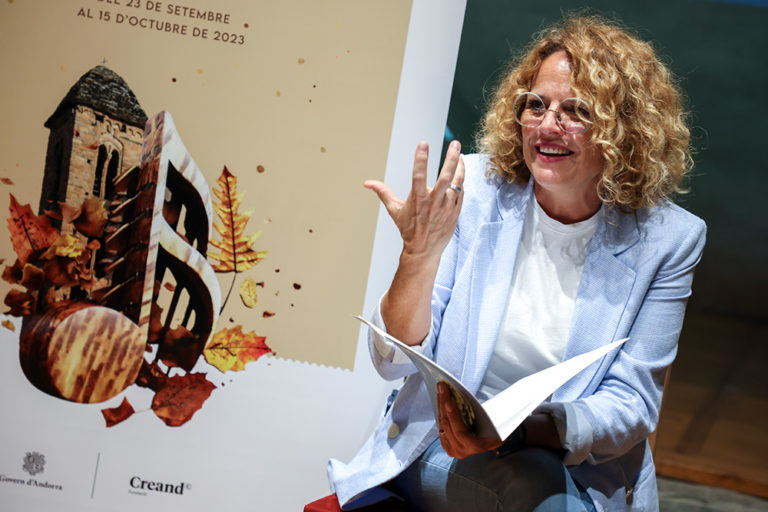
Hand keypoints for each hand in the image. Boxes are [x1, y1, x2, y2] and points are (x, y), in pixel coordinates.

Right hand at [364, 140, 464, 260]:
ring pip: (457, 183)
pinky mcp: (455, 212)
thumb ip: (383, 192)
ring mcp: (446, 207)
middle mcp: (433, 202)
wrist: (423, 251)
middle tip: (455, 144)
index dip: (420, 159)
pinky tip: (460, 171)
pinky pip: (461, 193)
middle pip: (444, 177)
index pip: (418, 175)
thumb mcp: (394, 210)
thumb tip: (367, 183)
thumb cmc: (408, 229)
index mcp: (417, 199)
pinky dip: (461, 181)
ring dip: (460, 168)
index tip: (423, 143)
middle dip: (450, 159)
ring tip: (460, 155)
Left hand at [437, 381, 501, 458]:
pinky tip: (441, 397)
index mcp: (476, 446)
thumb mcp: (500, 424)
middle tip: (442, 387)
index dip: (453, 416)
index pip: (461, 432)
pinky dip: (440, 410)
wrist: (490, 440)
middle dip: (444, 403)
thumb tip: (490, 401)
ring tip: (441, 388)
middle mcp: (462, 450)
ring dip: (440, 404)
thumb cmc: (496, 430)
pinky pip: (440, 425)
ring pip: (442, 423)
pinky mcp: (447, 444)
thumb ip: (494, 416)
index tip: (449, 400)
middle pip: (448, 425)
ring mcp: (453, 449)